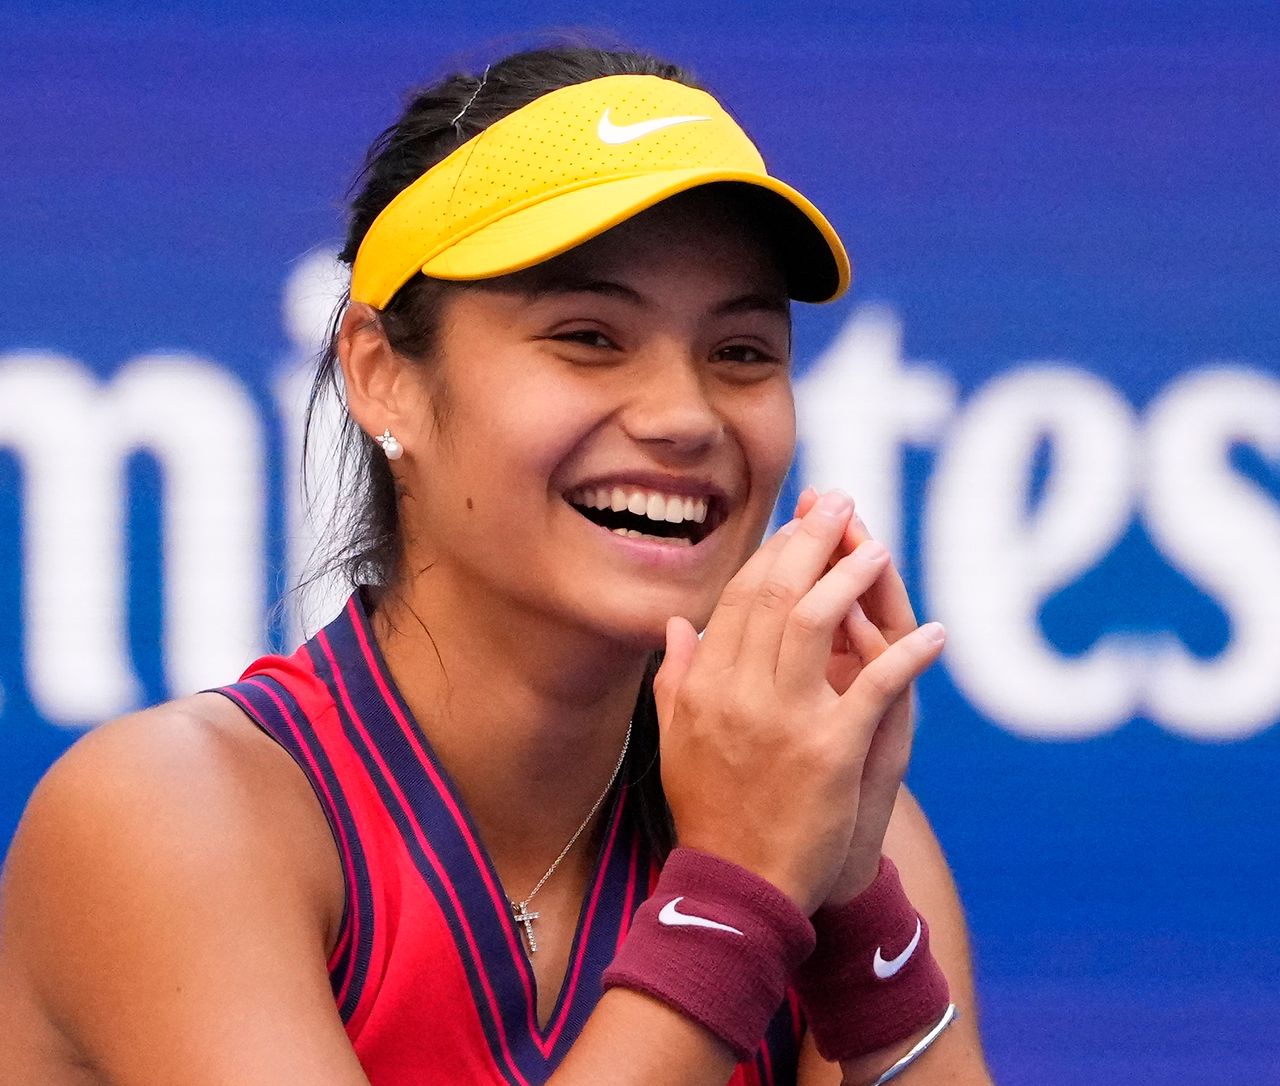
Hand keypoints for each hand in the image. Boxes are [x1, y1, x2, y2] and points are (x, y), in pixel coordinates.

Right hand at [653, 490, 945, 914]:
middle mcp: (740, 691)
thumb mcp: (674, 740)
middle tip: (840, 501)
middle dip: (811, 538)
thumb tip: (678, 624)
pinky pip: (877, 686)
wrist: (736, 886)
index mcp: (705, 684)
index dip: (773, 553)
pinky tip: (936, 635)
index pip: (741, 596)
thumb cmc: (708, 811)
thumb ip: (675, 678)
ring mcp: (785, 718)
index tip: (800, 526)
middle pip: (779, 592)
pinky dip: (909, 655)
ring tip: (878, 547)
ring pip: (819, 620)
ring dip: (852, 575)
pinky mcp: (831, 750)